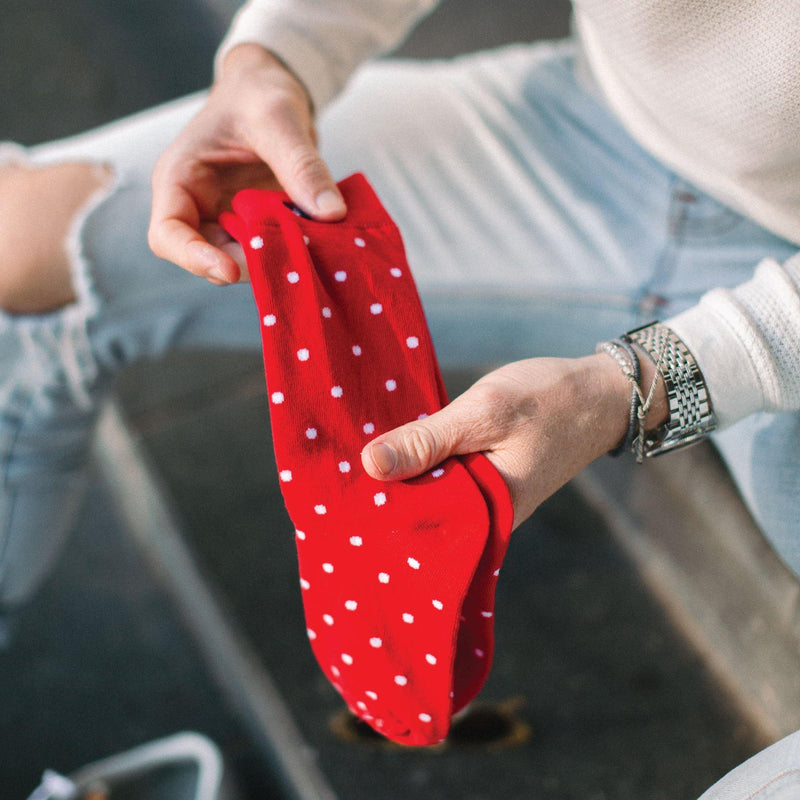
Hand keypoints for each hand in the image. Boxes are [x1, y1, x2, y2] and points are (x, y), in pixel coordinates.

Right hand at [148, 44, 345, 283]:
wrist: (273, 88)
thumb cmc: (258, 91)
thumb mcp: (278, 118)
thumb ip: (301, 165)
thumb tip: (331, 213)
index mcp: (181, 178)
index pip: (168, 235)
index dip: (194, 258)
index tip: (229, 270)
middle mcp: (198, 206)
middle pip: (208, 257)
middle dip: (245, 264)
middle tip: (287, 257)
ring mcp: (227, 219)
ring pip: (240, 260)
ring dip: (271, 261)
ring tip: (307, 247)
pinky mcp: (255, 225)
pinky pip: (267, 250)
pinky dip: (290, 251)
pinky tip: (315, 243)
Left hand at [361, 354, 668, 528]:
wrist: (601, 395)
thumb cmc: (548, 400)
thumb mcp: (483, 413)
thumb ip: (428, 441)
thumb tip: (369, 466)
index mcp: (487, 518)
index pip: (416, 531)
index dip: (373, 513)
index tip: (331, 498)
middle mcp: (485, 521)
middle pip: (419, 518)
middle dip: (380, 498)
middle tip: (330, 479)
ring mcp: (486, 504)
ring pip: (430, 500)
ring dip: (399, 481)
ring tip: (348, 467)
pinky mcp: (485, 485)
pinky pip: (444, 483)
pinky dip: (421, 469)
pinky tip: (391, 454)